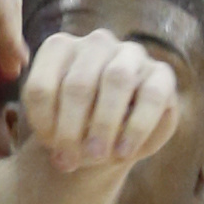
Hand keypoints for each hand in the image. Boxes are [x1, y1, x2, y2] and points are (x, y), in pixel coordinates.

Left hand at [17, 27, 177, 171]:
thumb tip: (63, 142)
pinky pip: (152, 95)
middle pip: (78, 84)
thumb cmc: (73, 128)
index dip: (43, 121)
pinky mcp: (162, 73)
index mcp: (59, 50)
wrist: (108, 138)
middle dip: (71, 128)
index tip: (46, 145)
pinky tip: (123, 152)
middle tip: (69, 160)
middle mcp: (95, 44)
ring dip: (104, 123)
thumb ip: (50, 128)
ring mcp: (131, 53)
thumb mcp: (53, 128)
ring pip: (117, 80)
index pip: (41, 85)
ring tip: (96, 156)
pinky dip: (136, 127)